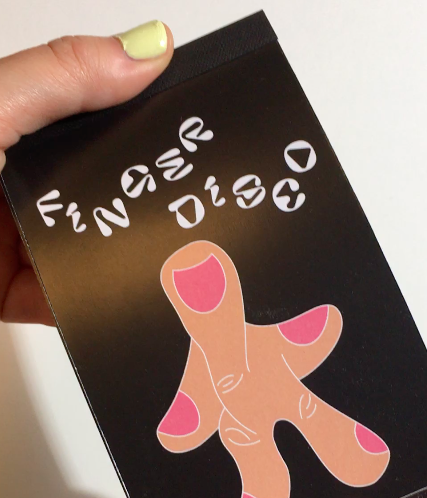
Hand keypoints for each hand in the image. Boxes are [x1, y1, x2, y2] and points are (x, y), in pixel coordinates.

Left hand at [0, 20, 172, 324]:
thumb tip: (145, 49)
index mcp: (11, 124)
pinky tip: (123, 298)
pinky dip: (94, 305)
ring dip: (122, 255)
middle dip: (144, 193)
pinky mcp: (9, 293)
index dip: (143, 110)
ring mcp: (15, 239)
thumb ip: (58, 80)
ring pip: (88, 247)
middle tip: (194, 194)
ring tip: (171, 252)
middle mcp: (15, 180)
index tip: (192, 120)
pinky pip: (66, 300)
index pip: (92, 112)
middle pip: (98, 184)